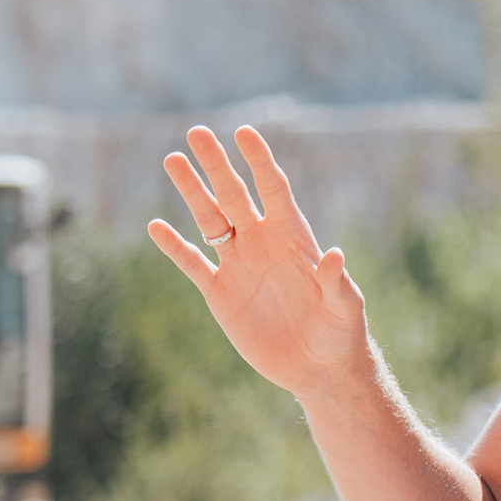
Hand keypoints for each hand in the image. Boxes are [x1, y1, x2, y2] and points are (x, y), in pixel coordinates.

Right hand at [147, 124, 369, 398]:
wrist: (317, 369)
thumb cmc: (340, 334)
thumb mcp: (345, 308)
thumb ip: (337, 283)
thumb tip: (334, 254)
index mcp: (293, 238)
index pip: (274, 189)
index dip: (259, 161)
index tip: (244, 132)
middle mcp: (262, 243)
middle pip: (234, 195)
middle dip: (216, 164)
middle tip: (196, 131)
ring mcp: (239, 265)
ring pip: (210, 219)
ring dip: (192, 191)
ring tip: (172, 159)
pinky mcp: (221, 293)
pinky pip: (193, 263)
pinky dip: (175, 246)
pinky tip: (156, 226)